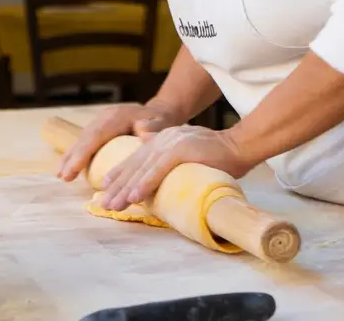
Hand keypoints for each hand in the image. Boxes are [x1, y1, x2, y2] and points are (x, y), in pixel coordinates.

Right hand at [56, 101, 182, 181]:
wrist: (161, 112)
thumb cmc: (162, 122)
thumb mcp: (163, 123)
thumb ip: (155, 127)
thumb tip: (144, 132)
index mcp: (117, 116)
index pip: (96, 135)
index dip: (82, 154)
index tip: (72, 170)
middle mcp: (106, 116)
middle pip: (85, 137)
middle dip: (73, 157)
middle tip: (63, 177)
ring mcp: (101, 120)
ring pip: (82, 138)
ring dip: (70, 156)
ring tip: (60, 175)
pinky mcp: (100, 127)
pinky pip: (85, 140)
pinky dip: (75, 154)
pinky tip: (67, 167)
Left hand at [98, 125, 253, 210]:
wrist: (240, 146)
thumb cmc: (217, 156)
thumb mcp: (187, 156)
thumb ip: (170, 161)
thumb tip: (155, 179)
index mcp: (163, 139)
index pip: (136, 159)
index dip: (119, 174)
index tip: (105, 190)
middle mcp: (163, 139)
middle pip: (134, 165)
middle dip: (117, 186)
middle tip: (103, 205)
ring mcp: (171, 143)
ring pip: (142, 169)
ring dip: (126, 189)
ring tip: (113, 205)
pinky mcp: (181, 150)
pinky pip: (158, 170)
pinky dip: (144, 184)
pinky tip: (134, 196)